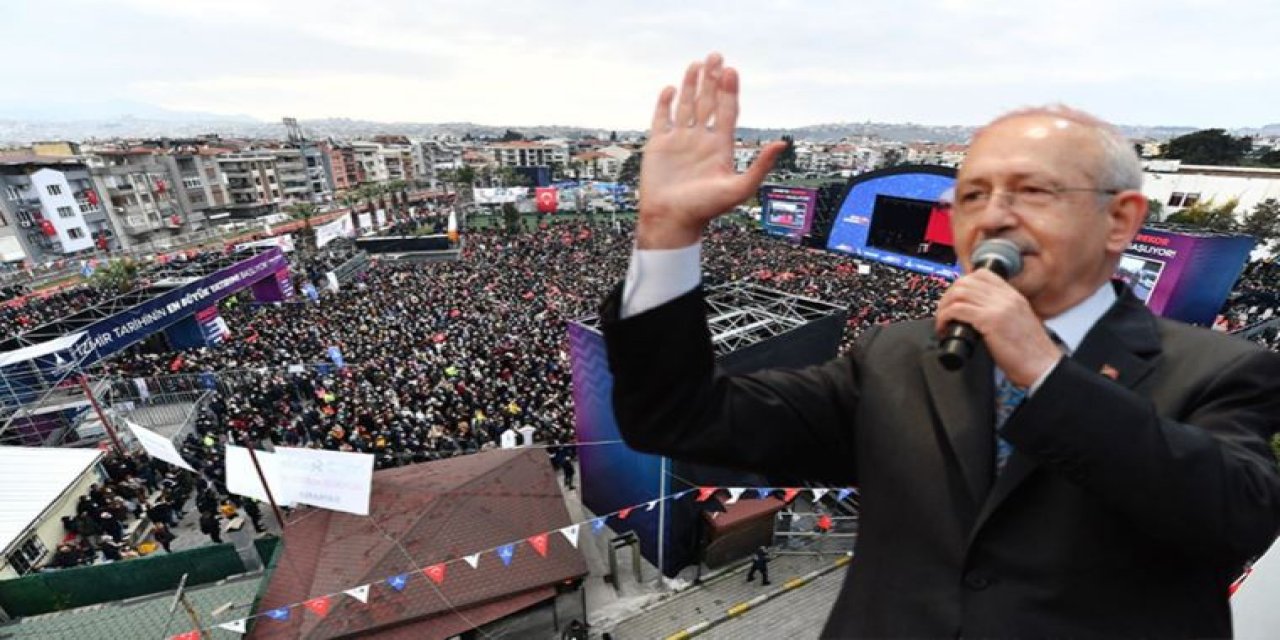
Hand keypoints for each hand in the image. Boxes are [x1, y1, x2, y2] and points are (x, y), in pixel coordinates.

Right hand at [637, 52, 786, 248]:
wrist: (672, 222)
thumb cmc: (705, 210)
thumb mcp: (738, 188)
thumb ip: (760, 166)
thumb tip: (782, 144)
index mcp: (721, 147)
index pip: (727, 111)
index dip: (730, 91)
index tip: (731, 71)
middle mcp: (701, 140)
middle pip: (708, 102)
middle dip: (712, 80)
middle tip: (716, 56)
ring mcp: (680, 141)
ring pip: (687, 106)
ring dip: (691, 85)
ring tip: (696, 64)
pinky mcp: (659, 146)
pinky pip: (662, 119)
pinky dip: (665, 103)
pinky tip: (669, 89)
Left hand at [935, 270, 1061, 386]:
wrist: (1043, 367)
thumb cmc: (1030, 353)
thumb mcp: (1018, 322)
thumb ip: (1000, 312)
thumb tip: (975, 314)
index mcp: (1013, 296)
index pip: (981, 275)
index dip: (962, 285)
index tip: (955, 301)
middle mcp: (1006, 297)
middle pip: (966, 282)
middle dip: (948, 296)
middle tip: (944, 313)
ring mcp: (998, 307)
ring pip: (958, 293)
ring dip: (944, 307)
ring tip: (943, 322)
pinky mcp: (990, 321)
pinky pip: (958, 310)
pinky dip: (945, 318)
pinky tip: (945, 329)